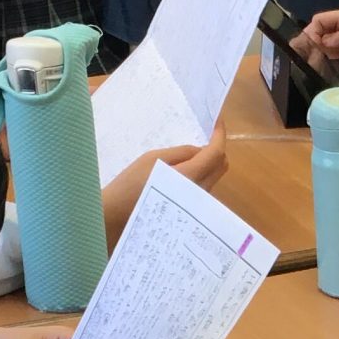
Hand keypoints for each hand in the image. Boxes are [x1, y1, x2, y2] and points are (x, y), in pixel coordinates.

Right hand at [100, 128, 228, 243]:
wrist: (117, 216)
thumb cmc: (131, 184)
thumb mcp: (153, 159)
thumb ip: (181, 153)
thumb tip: (201, 150)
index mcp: (190, 176)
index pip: (215, 153)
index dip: (219, 135)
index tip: (217, 122)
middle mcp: (199, 192)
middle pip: (221, 166)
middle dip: (217, 148)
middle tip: (206, 135)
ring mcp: (197, 204)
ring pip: (214, 177)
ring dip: (209, 162)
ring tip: (192, 153)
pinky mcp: (191, 210)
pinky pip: (205, 186)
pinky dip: (203, 173)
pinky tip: (187, 169)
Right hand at [303, 8, 338, 59]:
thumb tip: (323, 43)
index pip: (318, 21)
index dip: (312, 31)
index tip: (312, 45)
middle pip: (319, 33)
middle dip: (313, 43)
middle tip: (310, 56)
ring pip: (324, 44)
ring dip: (319, 52)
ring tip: (315, 63)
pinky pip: (333, 53)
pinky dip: (328, 58)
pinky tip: (325, 65)